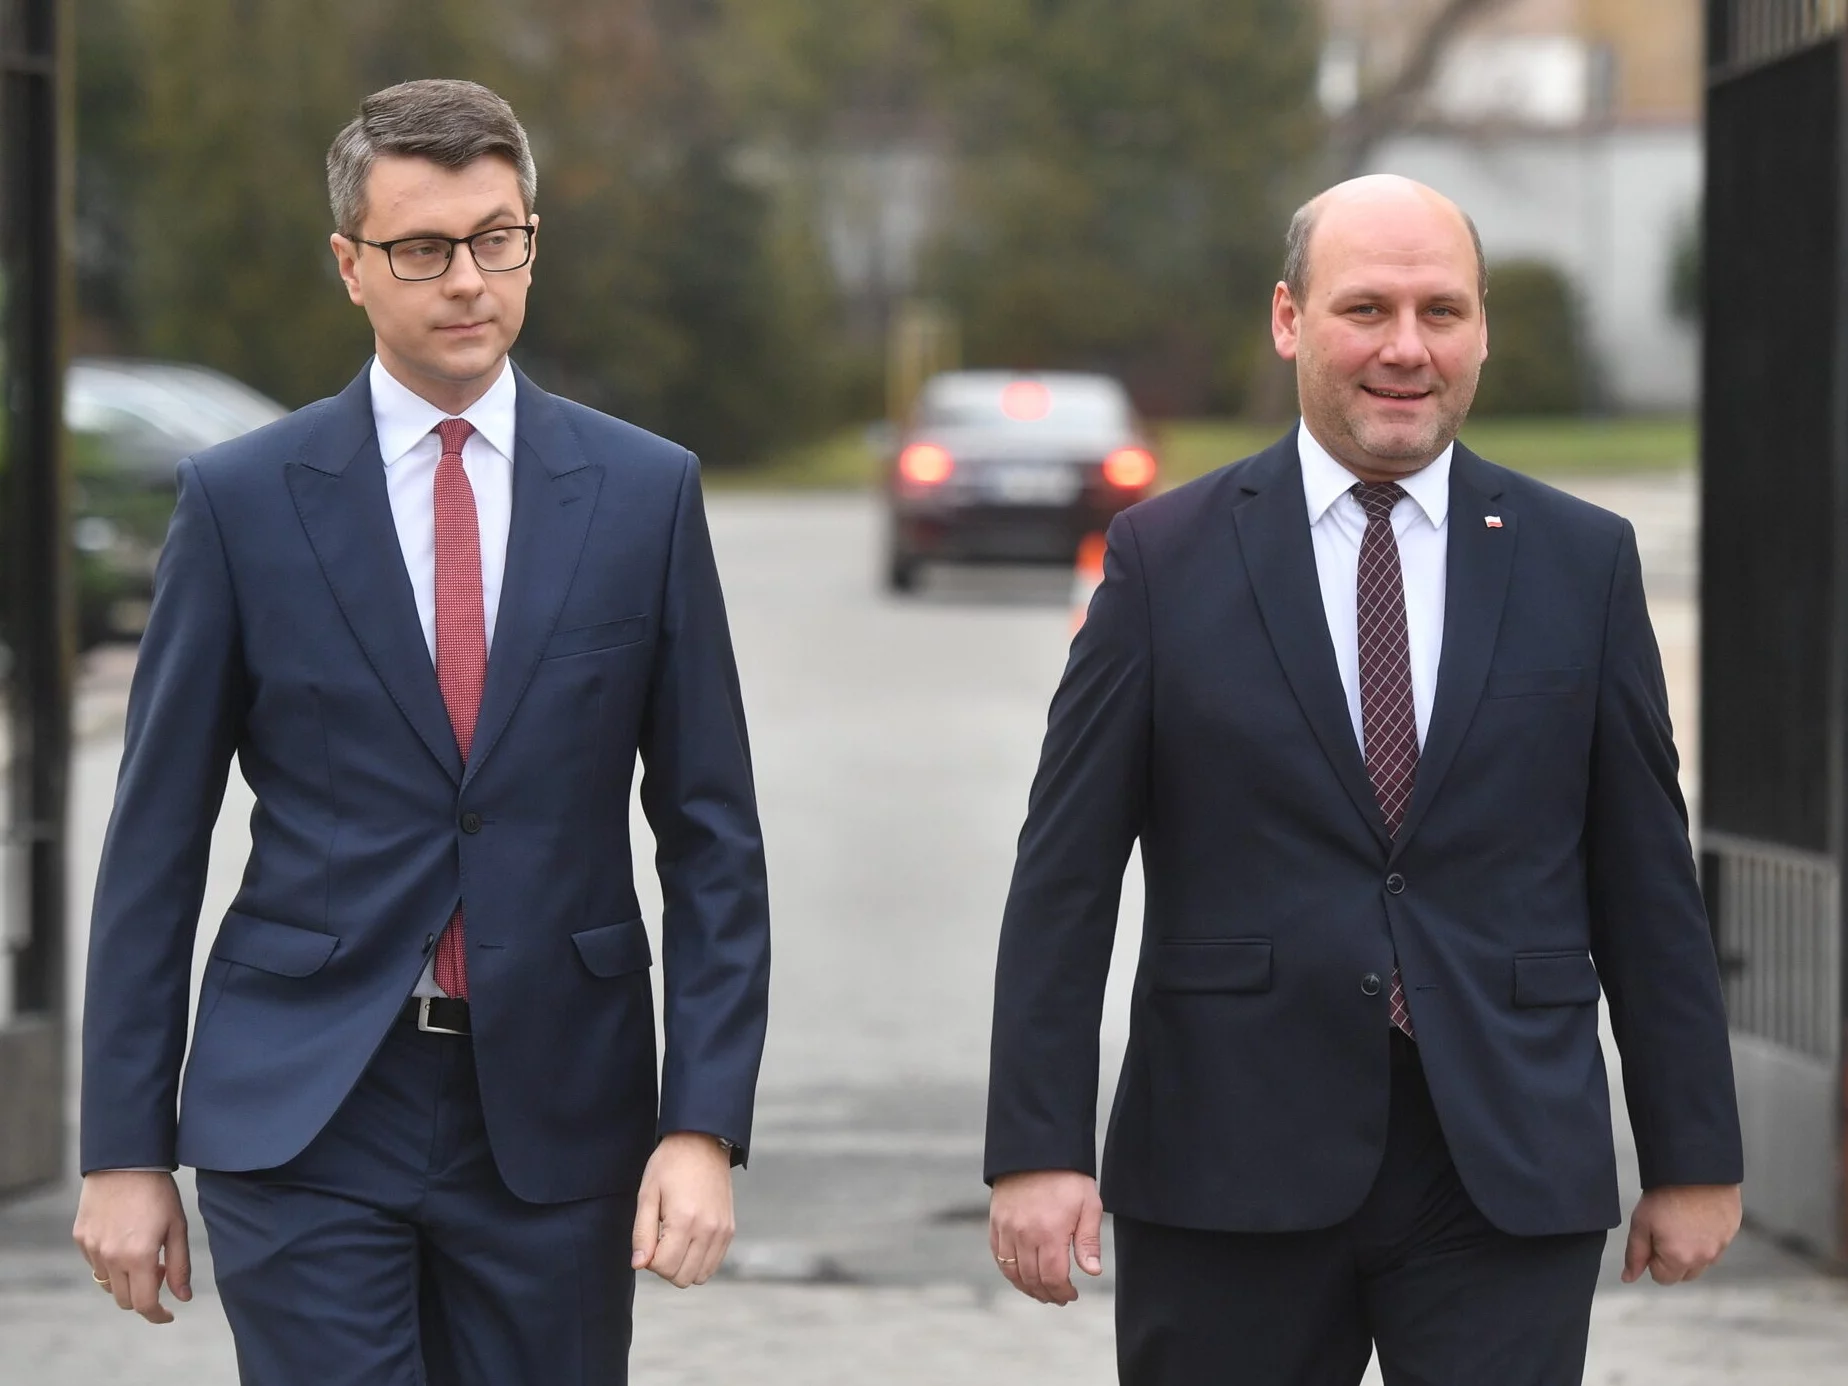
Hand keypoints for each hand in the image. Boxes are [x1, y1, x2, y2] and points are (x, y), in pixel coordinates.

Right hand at [72, 1171, 192, 1323]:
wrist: (125, 1162)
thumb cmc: (158, 1192)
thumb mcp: (177, 1227)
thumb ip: (179, 1266)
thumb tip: (183, 1297)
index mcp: (139, 1257)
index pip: (144, 1304)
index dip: (157, 1315)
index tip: (167, 1314)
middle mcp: (111, 1258)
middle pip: (124, 1300)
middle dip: (144, 1296)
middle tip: (160, 1272)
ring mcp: (92, 1249)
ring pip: (108, 1284)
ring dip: (126, 1281)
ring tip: (142, 1255)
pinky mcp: (80, 1238)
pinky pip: (95, 1264)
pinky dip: (110, 1264)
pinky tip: (124, 1241)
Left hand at [630, 1133, 734, 1287]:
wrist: (702, 1142)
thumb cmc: (670, 1164)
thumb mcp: (647, 1194)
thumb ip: (642, 1233)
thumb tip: (639, 1265)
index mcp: (684, 1220)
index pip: (663, 1267)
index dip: (649, 1259)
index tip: (649, 1238)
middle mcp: (707, 1230)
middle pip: (682, 1278)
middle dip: (666, 1266)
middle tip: (661, 1240)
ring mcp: (722, 1231)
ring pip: (699, 1276)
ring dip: (683, 1266)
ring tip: (676, 1240)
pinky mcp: (729, 1230)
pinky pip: (714, 1264)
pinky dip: (699, 1261)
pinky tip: (690, 1240)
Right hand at [989, 1169, 1103, 1304]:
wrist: (1036, 1150)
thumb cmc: (1067, 1177)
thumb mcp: (1089, 1205)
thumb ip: (1088, 1241)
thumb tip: (1092, 1272)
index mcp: (1050, 1232)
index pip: (1053, 1278)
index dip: (1063, 1292)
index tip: (1072, 1295)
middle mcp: (1025, 1235)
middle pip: (1032, 1279)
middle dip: (1047, 1294)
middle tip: (1059, 1297)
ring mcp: (1007, 1229)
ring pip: (1012, 1272)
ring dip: (1027, 1287)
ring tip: (1041, 1291)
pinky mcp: (995, 1222)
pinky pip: (998, 1256)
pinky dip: (1009, 1270)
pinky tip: (1021, 1274)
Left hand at [1621, 1183, 1741, 1283]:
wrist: (1695, 1169)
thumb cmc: (1665, 1194)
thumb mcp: (1640, 1223)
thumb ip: (1635, 1255)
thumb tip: (1629, 1278)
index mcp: (1679, 1258)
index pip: (1663, 1279)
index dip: (1653, 1261)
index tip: (1652, 1239)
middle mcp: (1704, 1258)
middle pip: (1684, 1274)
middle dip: (1673, 1260)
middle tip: (1666, 1230)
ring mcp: (1721, 1246)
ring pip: (1702, 1262)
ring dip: (1692, 1251)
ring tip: (1682, 1222)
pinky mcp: (1732, 1233)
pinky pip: (1717, 1246)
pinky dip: (1707, 1238)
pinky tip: (1698, 1217)